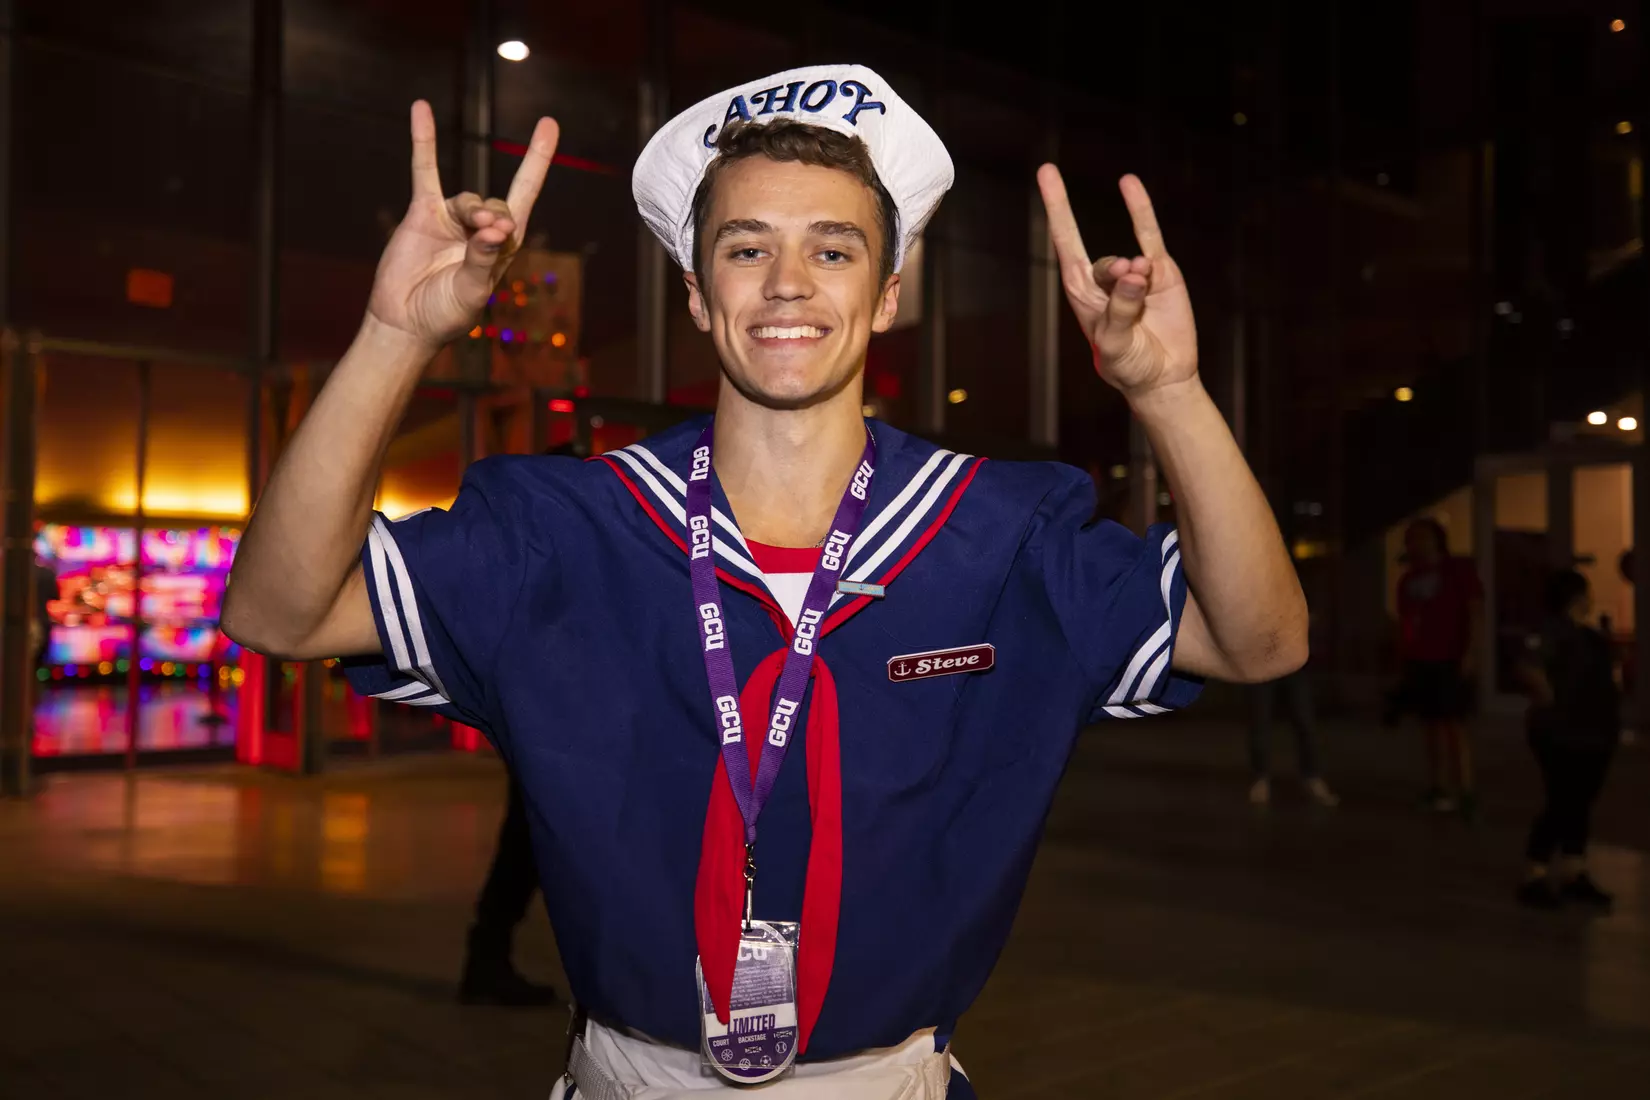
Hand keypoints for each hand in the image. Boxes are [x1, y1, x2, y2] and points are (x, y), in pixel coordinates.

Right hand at [365, 101, 558, 349]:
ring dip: (472, 210)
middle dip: (497, 215)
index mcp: (503, 248)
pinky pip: (424, 171)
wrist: (404, 322)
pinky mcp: (422, 213)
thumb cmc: (444, 314)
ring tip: (473, 228)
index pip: (525, 197)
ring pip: (469, 198)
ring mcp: (452, 219)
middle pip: (500, 204)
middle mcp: (481, 230)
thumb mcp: (471, 292)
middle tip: (491, 231)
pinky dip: (423, 141)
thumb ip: (483, 260)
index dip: (537, 161)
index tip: (549, 124)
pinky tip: (421, 109)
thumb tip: (496, 228)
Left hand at [1036, 166, 1197, 398]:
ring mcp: (1134, 274)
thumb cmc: (1128, 365)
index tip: (1046, 171)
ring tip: (1144, 291)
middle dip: (1116, 276)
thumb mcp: (1114, 345)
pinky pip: (1149, 235)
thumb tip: (1134, 272)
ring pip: (1131, 261)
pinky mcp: (1161, 273)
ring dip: (1136, 276)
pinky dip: (1139, 210)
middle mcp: (1104, 280)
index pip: (1065, 242)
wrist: (1163, 376)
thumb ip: (1120, 311)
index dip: (1057, 208)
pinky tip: (1127, 183)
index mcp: (1082, 294)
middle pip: (1104, 263)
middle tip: (1129, 287)